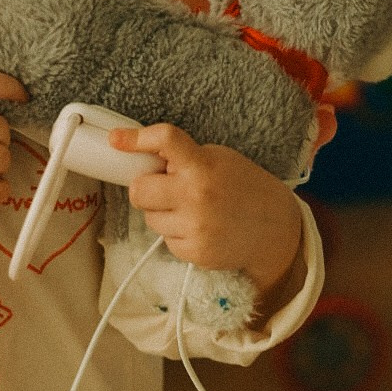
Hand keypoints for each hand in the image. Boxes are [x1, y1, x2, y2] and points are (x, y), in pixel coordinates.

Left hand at [108, 123, 304, 305]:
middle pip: (138, 190)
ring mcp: (195, 227)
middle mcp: (196, 195)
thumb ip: (185, 157)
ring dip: (163, 212)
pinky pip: (165, 240)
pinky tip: (200, 227)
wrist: (275, 229)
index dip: (136, 138)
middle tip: (164, 187)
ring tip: (192, 209)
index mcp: (203, 164)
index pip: (165, 140)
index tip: (116, 139)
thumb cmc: (244, 187)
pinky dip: (177, 233)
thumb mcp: (219, 159)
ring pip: (149, 217)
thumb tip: (139, 157)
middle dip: (146, 188)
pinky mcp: (194, 252)